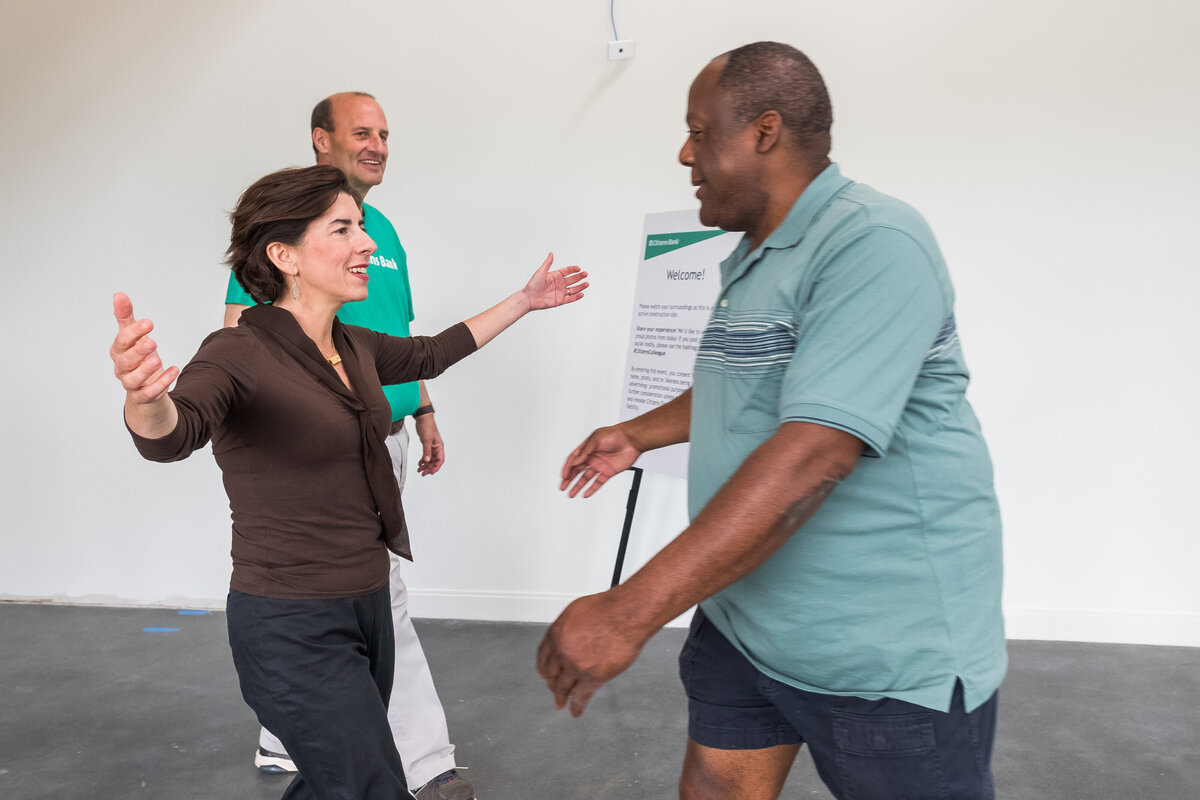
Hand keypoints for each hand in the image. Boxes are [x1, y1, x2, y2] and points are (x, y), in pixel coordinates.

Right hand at [111, 292, 177, 403]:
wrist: (144, 387)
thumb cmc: (138, 357)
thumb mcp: (134, 336)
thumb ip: (127, 317)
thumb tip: (119, 295)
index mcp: (119, 351)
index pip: (122, 341)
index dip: (134, 332)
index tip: (149, 323)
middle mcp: (122, 368)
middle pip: (125, 361)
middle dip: (138, 351)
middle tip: (152, 342)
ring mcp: (131, 384)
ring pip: (132, 379)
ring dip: (145, 370)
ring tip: (158, 359)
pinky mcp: (142, 397)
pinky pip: (148, 393)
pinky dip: (161, 384)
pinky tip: (174, 370)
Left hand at [413, 413, 444, 475]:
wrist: (422, 418)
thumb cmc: (427, 427)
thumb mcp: (426, 440)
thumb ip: (426, 451)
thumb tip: (427, 461)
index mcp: (439, 446)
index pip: (440, 460)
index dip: (435, 467)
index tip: (430, 473)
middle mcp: (437, 447)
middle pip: (435, 461)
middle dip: (429, 468)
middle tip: (422, 473)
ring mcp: (432, 446)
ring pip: (430, 459)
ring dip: (425, 465)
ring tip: (419, 470)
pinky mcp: (427, 444)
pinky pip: (426, 455)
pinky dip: (423, 460)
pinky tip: (419, 463)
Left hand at [522, 252, 587, 310]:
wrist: (528, 298)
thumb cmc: (532, 285)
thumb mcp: (540, 272)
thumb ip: (547, 263)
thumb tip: (551, 253)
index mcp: (555, 276)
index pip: (567, 271)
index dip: (573, 269)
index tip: (578, 268)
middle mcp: (559, 284)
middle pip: (572, 279)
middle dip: (579, 277)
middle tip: (585, 274)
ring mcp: (560, 292)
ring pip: (573, 289)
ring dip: (580, 286)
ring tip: (586, 284)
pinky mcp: (560, 300)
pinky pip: (570, 299)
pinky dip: (576, 297)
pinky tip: (582, 294)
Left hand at [536, 591, 647, 716]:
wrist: (627, 615)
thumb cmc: (608, 608)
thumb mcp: (577, 611)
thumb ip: (567, 629)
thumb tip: (567, 639)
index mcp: (556, 633)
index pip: (543, 656)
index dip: (544, 667)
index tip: (544, 674)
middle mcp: (562, 651)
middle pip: (552, 673)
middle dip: (552, 683)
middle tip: (553, 689)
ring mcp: (576, 666)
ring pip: (563, 687)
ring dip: (561, 697)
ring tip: (560, 704)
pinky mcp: (593, 678)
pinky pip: (581, 696)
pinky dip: (577, 706)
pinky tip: (575, 711)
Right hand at [561, 425, 641, 497]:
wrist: (632, 440)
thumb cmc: (616, 435)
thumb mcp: (596, 440)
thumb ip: (585, 452)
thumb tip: (575, 461)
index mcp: (587, 448)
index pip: (573, 460)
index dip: (567, 468)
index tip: (563, 476)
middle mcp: (592, 457)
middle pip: (577, 470)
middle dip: (569, 479)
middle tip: (563, 486)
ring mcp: (600, 465)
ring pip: (586, 478)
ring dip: (578, 486)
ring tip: (571, 493)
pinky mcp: (608, 472)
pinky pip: (598, 482)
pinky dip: (592, 489)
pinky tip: (586, 494)